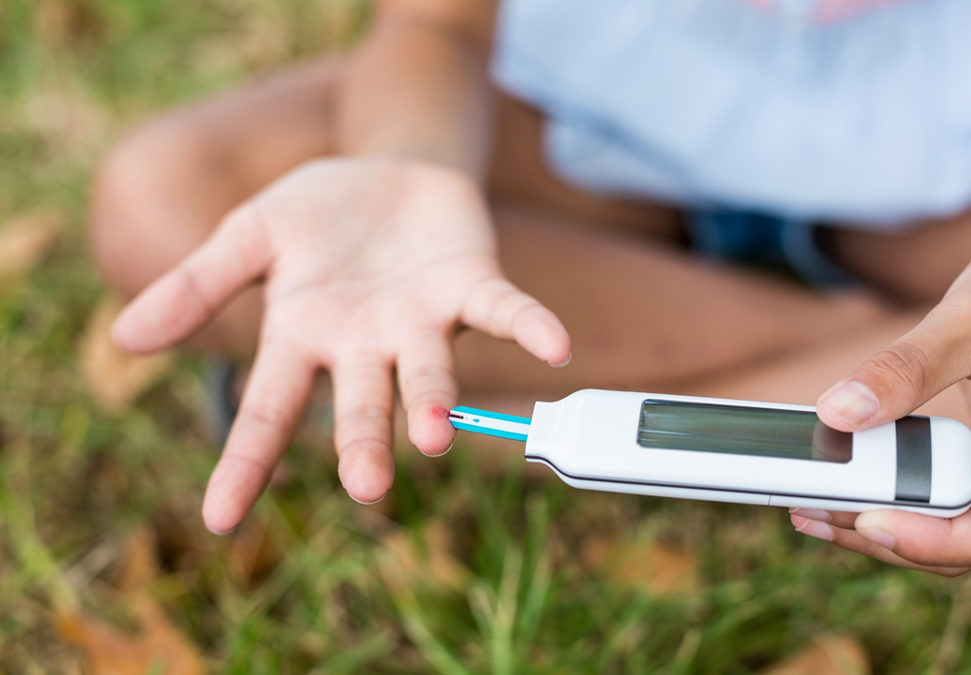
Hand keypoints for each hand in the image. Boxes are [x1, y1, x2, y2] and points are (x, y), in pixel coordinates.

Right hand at [112, 157, 570, 532]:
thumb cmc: (318, 215)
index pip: (268, 409)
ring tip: (434, 437)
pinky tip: (553, 348)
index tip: (220, 519)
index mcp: (305, 337)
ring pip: (428, 373)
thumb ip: (198, 286)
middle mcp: (366, 344)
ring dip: (434, 402)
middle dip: (363, 443)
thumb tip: (124, 339)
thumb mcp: (250, 236)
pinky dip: (527, 328)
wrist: (389, 167)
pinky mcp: (471, 285)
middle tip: (367, 487)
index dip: (245, 463)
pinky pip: (502, 312)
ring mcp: (421, 320)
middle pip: (360, 404)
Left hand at [793, 217, 970, 573]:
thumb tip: (838, 414)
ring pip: (956, 522)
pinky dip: (898, 489)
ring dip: (886, 518)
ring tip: (811, 503)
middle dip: (889, 536)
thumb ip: (908, 367)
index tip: (867, 521)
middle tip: (812, 514)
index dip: (934, 541)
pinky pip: (948, 490)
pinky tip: (845, 477)